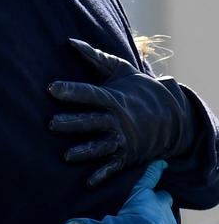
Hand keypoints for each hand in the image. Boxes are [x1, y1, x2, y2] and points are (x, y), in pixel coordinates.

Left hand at [49, 39, 196, 185]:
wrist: (172, 115)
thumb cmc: (138, 88)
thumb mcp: (121, 70)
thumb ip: (95, 57)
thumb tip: (69, 41)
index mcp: (113, 98)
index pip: (89, 94)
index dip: (71, 91)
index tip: (51, 88)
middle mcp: (117, 120)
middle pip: (92, 121)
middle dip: (73, 123)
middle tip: (50, 124)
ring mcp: (122, 139)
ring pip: (101, 146)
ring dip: (84, 151)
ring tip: (67, 155)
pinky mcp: (125, 156)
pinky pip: (112, 167)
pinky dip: (101, 175)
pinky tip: (88, 182)